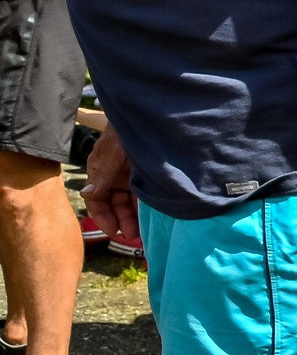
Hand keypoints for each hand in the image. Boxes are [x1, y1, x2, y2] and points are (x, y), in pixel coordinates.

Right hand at [81, 124, 139, 247]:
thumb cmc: (125, 133)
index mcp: (100, 173)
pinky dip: (145, 207)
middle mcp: (114, 177)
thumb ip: (101, 174)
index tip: (113, 232)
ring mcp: (130, 177)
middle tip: (132, 236)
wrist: (148, 117)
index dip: (103, 218)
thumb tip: (87, 194)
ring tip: (141, 232)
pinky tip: (151, 219)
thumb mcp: (112, 154)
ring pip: (129, 203)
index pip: (97, 201)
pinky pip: (144, 195)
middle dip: (121, 221)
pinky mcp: (147, 176)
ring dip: (133, 218)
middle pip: (114, 205)